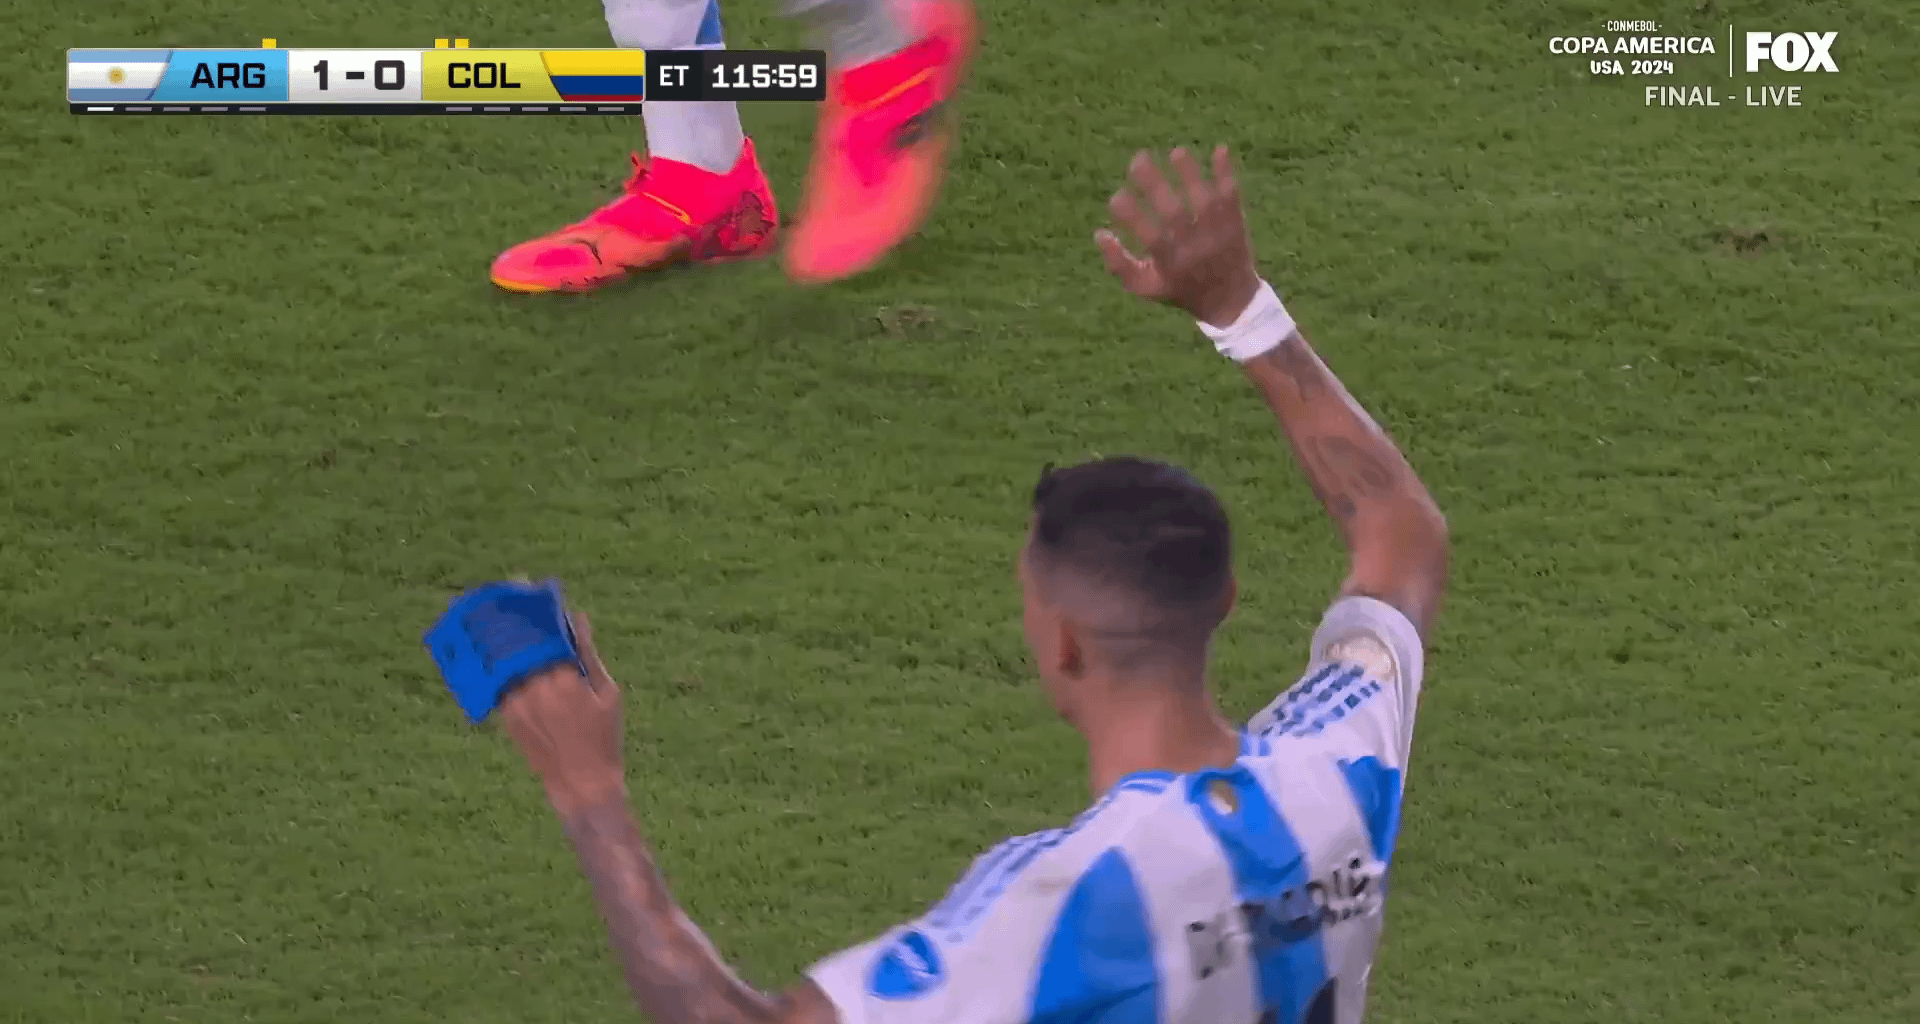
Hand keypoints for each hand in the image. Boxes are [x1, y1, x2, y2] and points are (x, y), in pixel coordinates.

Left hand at [498, 611, 626, 813]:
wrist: (580, 783)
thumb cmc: (603, 736)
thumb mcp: (607, 692)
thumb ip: (588, 653)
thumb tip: (578, 618)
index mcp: (565, 679)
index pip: (543, 633)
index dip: (534, 609)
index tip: (527, 588)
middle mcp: (536, 689)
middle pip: (517, 642)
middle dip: (511, 616)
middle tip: (505, 593)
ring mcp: (518, 705)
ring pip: (502, 659)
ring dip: (498, 636)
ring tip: (493, 616)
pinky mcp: (507, 718)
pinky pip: (496, 682)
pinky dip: (494, 663)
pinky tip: (491, 649)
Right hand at [1095, 146, 1261, 327]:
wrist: (1230, 300)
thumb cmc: (1180, 289)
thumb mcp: (1146, 287)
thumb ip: (1120, 264)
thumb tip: (1099, 233)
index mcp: (1169, 262)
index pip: (1147, 234)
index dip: (1129, 214)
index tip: (1116, 196)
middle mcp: (1193, 246)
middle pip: (1172, 211)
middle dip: (1154, 183)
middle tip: (1137, 159)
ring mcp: (1216, 233)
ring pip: (1203, 199)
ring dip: (1189, 173)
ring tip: (1176, 152)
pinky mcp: (1235, 222)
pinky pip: (1232, 195)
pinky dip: (1226, 172)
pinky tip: (1219, 149)